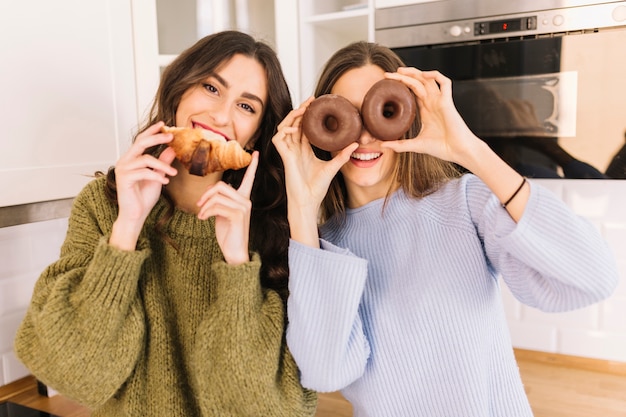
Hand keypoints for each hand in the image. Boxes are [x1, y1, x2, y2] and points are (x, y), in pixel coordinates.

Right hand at [110, 121, 176, 249]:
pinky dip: (157, 176)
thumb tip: (172, 149)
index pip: (140, 140)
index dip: (151, 131)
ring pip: (146, 159)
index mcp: (131, 159)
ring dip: (163, 165)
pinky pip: (144, 172)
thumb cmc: (144, 197)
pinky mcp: (124, 178)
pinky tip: (165, 182)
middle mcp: (124, 161)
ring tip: (173, 173)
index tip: (163, 125)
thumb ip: (162, 163)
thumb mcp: (157, 176)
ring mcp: (122, 169)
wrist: (136, 215)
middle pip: (141, 143)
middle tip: (171, 136)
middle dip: (157, 138)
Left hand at [196, 152, 258, 264]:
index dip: (253, 166)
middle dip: (206, 194)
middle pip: (221, 186)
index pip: (249, 179)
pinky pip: (217, 205)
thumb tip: (209, 193)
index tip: (256, 153)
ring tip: (201, 214)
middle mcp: (246, 201)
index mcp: (243, 198)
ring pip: (217, 195)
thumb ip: (219, 201)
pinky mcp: (238, 215)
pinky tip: (203, 219)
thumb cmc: (228, 233)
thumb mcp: (222, 214)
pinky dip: (206, 211)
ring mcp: (243, 207)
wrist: (234, 252)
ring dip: (204, 205)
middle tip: (199, 205)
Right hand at [273, 99, 356, 215]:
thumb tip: (356, 144)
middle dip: (300, 110)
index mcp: (305, 150)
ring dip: (292, 116)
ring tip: (303, 109)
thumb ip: (342, 155)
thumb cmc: (317, 188)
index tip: (317, 104)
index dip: (308, 115)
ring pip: (285, 127)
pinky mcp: (284, 157)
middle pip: (294, 124)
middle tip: (311, 100)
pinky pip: (278, 139)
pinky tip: (295, 127)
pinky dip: (284, 130)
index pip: (304, 127)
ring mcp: (288, 152)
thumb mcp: (332, 167)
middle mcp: (295, 149)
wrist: (308, 201)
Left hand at [381, 68, 483, 168]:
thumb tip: (383, 146)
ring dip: (415, 72)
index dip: (401, 84)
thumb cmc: (441, 148)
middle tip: (388, 75)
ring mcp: (440, 101)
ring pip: (428, 79)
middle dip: (404, 76)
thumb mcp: (416, 146)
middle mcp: (433, 102)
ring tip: (400, 71)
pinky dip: (436, 76)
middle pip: (418, 82)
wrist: (458, 151)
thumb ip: (400, 145)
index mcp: (426, 109)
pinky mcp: (448, 102)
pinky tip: (424, 74)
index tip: (387, 83)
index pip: (412, 90)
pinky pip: (445, 83)